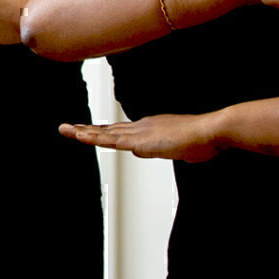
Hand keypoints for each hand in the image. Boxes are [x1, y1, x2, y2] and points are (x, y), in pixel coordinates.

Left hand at [59, 114, 223, 162]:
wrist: (211, 130)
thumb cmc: (202, 140)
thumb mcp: (176, 148)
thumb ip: (161, 149)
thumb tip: (146, 151)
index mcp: (148, 128)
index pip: (119, 131)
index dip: (101, 132)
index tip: (86, 131)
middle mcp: (140, 127)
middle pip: (107, 130)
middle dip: (86, 130)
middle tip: (66, 128)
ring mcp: (140, 133)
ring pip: (106, 134)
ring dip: (85, 133)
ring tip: (67, 131)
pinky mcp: (142, 141)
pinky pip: (114, 141)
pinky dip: (97, 139)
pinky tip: (84, 138)